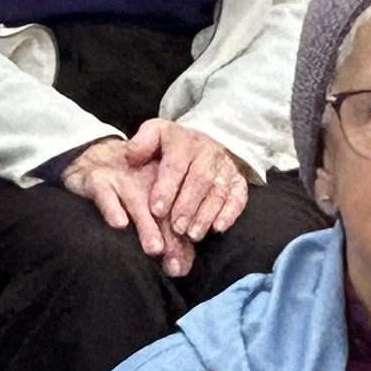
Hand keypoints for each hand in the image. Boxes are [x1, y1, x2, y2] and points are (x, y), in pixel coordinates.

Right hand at [58, 138, 187, 273]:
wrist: (90, 157)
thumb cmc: (125, 189)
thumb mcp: (146, 210)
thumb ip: (164, 236)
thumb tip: (180, 269)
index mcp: (164, 189)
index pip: (177, 216)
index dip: (182, 242)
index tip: (182, 268)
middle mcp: (147, 183)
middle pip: (162, 212)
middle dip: (170, 239)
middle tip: (175, 265)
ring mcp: (122, 181)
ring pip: (137, 204)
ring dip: (146, 226)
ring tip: (154, 249)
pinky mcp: (97, 180)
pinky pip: (105, 194)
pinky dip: (112, 208)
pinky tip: (119, 224)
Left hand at [117, 120, 248, 259]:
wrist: (200, 141)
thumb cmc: (170, 145)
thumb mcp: (153, 135)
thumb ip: (140, 144)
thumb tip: (131, 156)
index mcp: (183, 141)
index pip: (176, 165)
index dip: (166, 188)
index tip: (156, 210)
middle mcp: (207, 152)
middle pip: (200, 179)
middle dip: (187, 206)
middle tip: (176, 228)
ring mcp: (225, 166)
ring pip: (218, 191)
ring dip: (206, 214)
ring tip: (192, 235)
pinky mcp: (238, 180)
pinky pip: (239, 196)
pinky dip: (230, 213)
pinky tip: (218, 228)